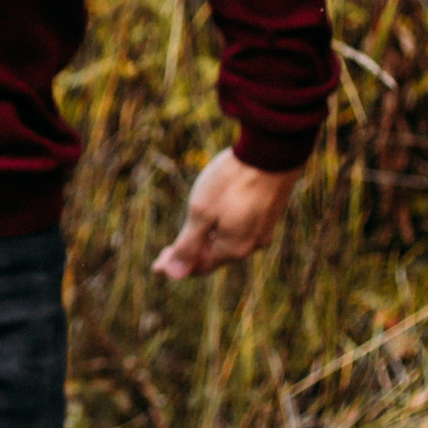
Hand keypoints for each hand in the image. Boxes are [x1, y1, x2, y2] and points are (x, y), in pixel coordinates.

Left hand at [152, 148, 301, 278]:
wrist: (271, 153)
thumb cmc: (231, 182)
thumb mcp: (201, 213)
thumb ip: (187, 245)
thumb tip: (172, 274)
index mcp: (233, 249)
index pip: (199, 267)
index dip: (177, 266)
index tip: (156, 266)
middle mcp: (251, 245)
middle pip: (215, 257)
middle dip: (191, 255)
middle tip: (167, 254)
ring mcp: (263, 230)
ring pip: (229, 244)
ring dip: (207, 244)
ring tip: (190, 240)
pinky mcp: (269, 214)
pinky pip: (240, 230)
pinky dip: (222, 231)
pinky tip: (215, 222)